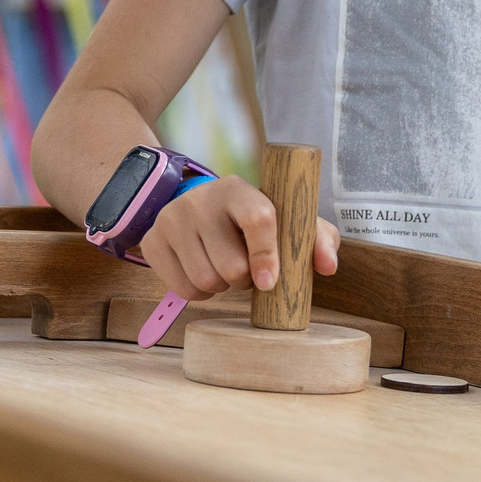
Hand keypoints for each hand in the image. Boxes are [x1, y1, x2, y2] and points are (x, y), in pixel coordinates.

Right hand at [133, 176, 340, 303]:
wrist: (198, 206)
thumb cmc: (253, 217)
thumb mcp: (287, 220)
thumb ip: (315, 239)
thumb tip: (328, 267)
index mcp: (239, 188)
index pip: (257, 219)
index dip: (267, 255)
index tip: (270, 283)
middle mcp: (201, 200)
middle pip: (230, 264)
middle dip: (245, 279)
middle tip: (247, 271)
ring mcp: (172, 219)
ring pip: (206, 280)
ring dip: (223, 287)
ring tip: (226, 270)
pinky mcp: (153, 241)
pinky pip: (183, 289)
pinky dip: (200, 293)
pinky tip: (205, 273)